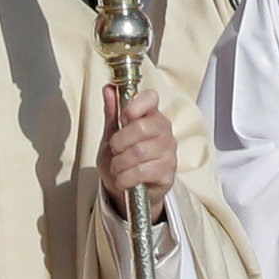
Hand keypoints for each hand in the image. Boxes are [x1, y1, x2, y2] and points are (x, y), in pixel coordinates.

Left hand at [98, 85, 177, 219]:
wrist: (125, 189)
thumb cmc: (121, 158)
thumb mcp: (112, 135)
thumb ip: (112, 113)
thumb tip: (109, 88)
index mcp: (151, 116)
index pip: (151, 97)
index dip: (133, 106)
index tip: (123, 119)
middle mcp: (164, 131)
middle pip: (141, 127)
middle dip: (120, 142)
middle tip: (115, 150)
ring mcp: (169, 153)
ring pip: (140, 151)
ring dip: (120, 163)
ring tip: (117, 167)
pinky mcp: (167, 173)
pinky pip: (142, 172)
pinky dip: (125, 178)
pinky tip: (122, 180)